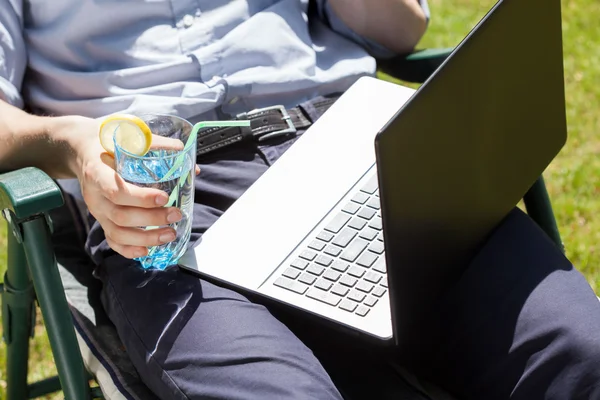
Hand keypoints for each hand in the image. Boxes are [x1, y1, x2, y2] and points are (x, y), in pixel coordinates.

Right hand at [57, 115, 196, 258]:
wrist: (80, 149)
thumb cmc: (107, 142)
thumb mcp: (125, 136)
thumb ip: (155, 144)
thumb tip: (185, 154)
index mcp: (98, 172)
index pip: (116, 191)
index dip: (141, 198)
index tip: (164, 197)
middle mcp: (94, 195)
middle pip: (121, 215)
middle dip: (151, 219)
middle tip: (176, 214)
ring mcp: (96, 211)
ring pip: (117, 232)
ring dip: (145, 238)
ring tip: (170, 235)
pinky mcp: (100, 220)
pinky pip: (112, 240)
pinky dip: (128, 249)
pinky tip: (147, 251)